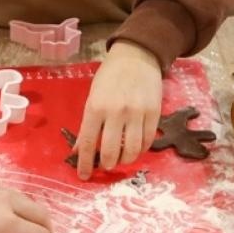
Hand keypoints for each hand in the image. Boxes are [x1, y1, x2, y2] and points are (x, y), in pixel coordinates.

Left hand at [74, 41, 162, 179]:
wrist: (137, 56)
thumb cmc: (109, 77)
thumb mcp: (92, 97)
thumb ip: (86, 124)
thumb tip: (78, 150)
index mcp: (96, 107)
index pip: (88, 142)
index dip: (84, 163)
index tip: (84, 176)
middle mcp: (116, 112)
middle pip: (111, 150)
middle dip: (107, 164)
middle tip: (106, 165)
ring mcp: (137, 113)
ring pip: (132, 150)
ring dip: (125, 160)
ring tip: (121, 159)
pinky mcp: (154, 113)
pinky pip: (148, 140)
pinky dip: (141, 150)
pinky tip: (135, 148)